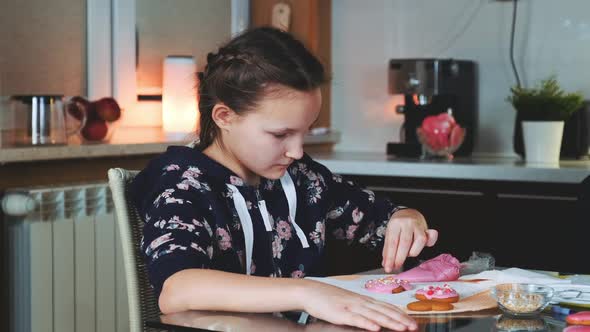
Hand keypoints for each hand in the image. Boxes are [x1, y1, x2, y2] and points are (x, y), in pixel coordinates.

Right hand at [300, 280, 416, 330]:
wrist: (310, 291)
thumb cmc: (329, 298)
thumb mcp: (349, 302)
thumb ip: (363, 308)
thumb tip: (377, 315)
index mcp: (364, 300)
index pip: (386, 307)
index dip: (401, 314)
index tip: (413, 321)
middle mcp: (361, 302)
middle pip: (384, 311)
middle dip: (401, 320)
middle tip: (414, 326)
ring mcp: (351, 307)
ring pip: (374, 315)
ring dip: (390, 322)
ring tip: (402, 328)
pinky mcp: (341, 313)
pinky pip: (356, 319)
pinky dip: (367, 323)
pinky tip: (376, 328)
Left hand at [382, 209, 437, 271]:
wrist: (409, 212)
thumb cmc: (398, 226)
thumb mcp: (390, 233)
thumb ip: (388, 248)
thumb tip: (386, 264)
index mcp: (395, 224)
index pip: (392, 243)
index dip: (390, 257)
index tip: (388, 267)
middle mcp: (407, 223)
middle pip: (405, 243)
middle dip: (400, 258)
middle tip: (396, 267)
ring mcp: (418, 225)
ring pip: (419, 242)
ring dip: (412, 252)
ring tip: (406, 255)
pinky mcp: (426, 228)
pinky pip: (428, 239)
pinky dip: (425, 246)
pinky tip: (419, 249)